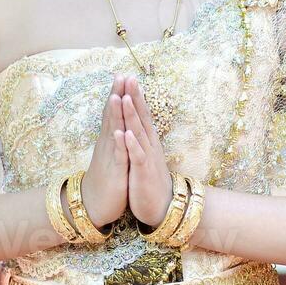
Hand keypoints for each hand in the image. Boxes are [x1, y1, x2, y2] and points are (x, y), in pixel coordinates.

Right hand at [80, 73, 129, 230]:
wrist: (92, 204)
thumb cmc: (104, 179)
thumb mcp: (110, 154)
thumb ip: (112, 137)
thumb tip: (116, 121)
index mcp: (109, 139)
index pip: (113, 111)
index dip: (117, 93)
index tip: (122, 74)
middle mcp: (107, 143)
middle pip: (111, 115)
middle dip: (116, 94)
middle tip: (120, 74)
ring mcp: (110, 156)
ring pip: (113, 131)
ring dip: (114, 114)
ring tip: (116, 95)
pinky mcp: (114, 171)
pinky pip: (117, 156)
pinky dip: (119, 143)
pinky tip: (119, 132)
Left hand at [122, 75, 172, 228]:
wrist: (161, 207)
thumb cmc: (150, 179)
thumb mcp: (145, 155)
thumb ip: (142, 137)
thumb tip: (138, 121)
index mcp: (147, 140)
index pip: (141, 113)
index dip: (135, 95)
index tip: (128, 77)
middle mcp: (149, 145)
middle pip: (142, 117)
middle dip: (134, 97)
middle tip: (129, 77)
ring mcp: (146, 157)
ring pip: (138, 133)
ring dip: (131, 115)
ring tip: (124, 98)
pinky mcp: (142, 172)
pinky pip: (136, 156)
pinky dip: (131, 144)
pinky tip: (124, 133)